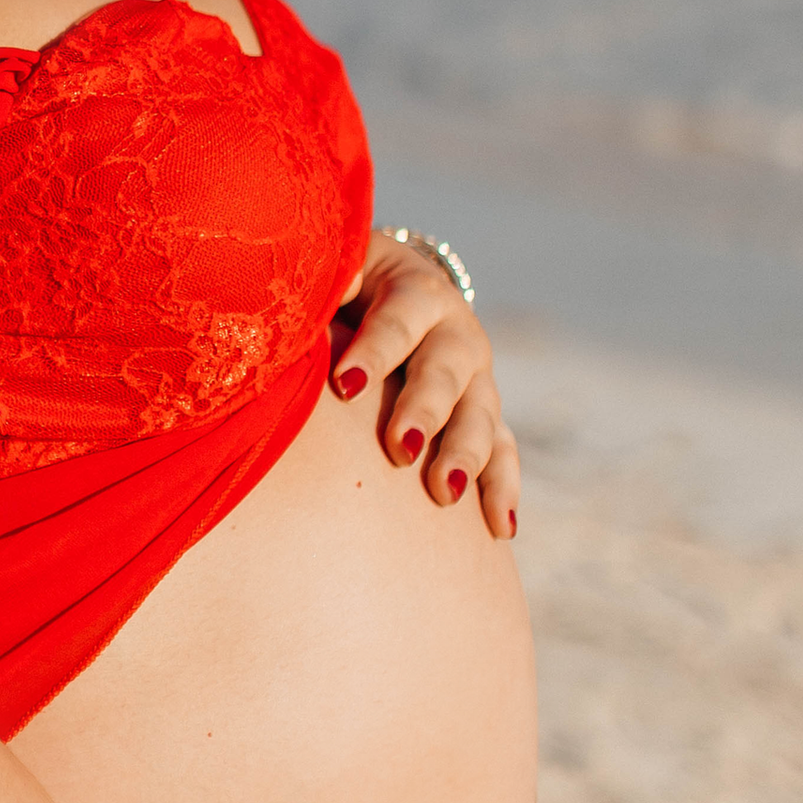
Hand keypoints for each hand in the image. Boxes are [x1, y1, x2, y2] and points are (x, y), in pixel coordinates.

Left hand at [331, 237, 518, 538]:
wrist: (393, 288)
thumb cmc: (343, 287)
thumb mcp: (334, 274)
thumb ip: (322, 287)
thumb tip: (299, 304)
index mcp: (413, 292)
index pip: (397, 321)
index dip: (373, 351)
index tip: (344, 386)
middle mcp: (454, 332)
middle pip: (445, 371)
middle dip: (424, 410)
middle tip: (401, 448)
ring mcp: (475, 376)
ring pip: (480, 413)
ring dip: (465, 454)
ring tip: (444, 493)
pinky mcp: (484, 412)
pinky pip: (503, 449)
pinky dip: (503, 487)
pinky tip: (500, 528)